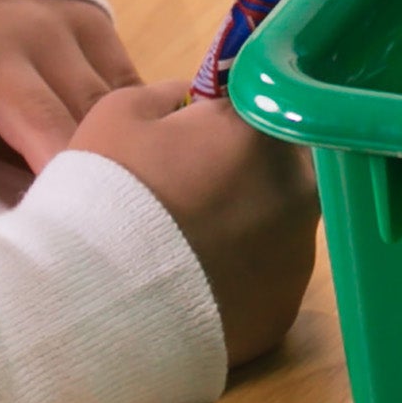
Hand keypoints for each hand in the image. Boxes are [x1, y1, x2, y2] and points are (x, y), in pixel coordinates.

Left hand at [0, 0, 141, 243]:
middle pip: (38, 128)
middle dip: (62, 185)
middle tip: (75, 255)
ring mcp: (48, 37)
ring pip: (97, 113)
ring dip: (117, 169)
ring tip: (136, 232)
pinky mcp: (95, 27)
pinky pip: (133, 88)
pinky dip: (150, 131)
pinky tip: (172, 178)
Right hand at [70, 81, 322, 366]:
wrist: (100, 299)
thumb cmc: (108, 192)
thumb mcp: (120, 114)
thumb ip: (169, 94)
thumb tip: (193, 98)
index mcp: (266, 131)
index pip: (266, 110)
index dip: (230, 126)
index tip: (198, 142)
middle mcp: (301, 188)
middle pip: (281, 172)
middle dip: (246, 178)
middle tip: (191, 198)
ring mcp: (300, 252)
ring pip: (278, 228)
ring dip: (246, 230)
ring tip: (187, 251)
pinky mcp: (286, 307)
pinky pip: (266, 281)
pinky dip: (240, 280)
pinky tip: (196, 289)